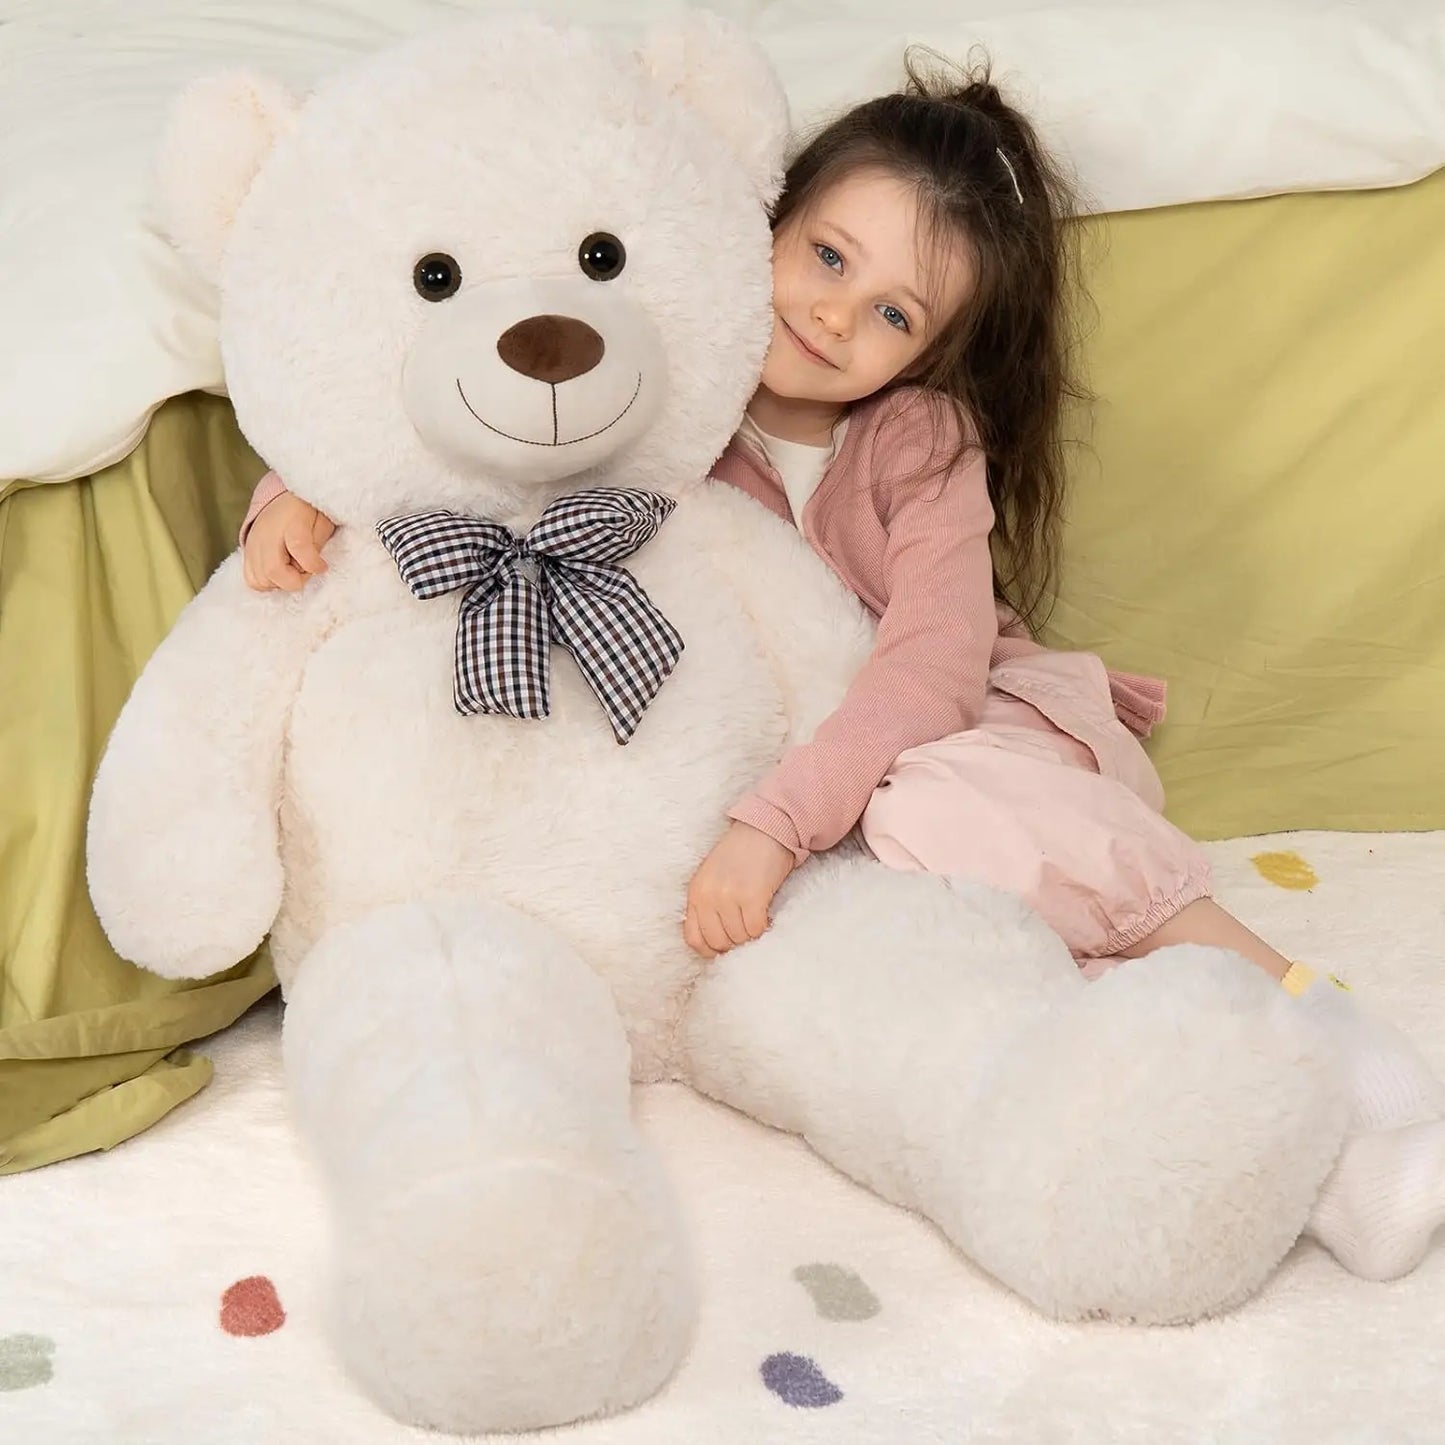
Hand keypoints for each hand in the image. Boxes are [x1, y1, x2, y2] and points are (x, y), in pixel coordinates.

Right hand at [242, 490, 335, 592]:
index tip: (323, 566)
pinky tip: (280, 574)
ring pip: (261, 580)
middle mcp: (267, 534)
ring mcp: (253, 544)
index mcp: (291, 522)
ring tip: (292, 570)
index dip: (313, 564)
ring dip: (281, 583)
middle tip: (305, 571)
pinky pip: (251, 579)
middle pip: (273, 570)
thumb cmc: (308, 512)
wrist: (285, 499)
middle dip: (295, 580)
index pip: (299, 548)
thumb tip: (311, 566)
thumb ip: (318, 542)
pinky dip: (267, 583)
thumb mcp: (323, 521)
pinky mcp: (247, 552)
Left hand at [684, 821, 795, 958]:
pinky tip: (767, 916)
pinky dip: (764, 928)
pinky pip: (756, 929)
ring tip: (757, 920)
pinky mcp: (752, 896)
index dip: (711, 950)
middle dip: (734, 943)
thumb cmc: (741, 855)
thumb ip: (708, 905)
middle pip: (718, 942)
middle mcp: (708, 896)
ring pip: (739, 938)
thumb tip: (716, 942)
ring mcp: (728, 897)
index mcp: (695, 892)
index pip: (694, 939)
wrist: (765, 829)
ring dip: (751, 935)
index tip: (726, 948)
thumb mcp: (713, 877)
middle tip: (747, 931)